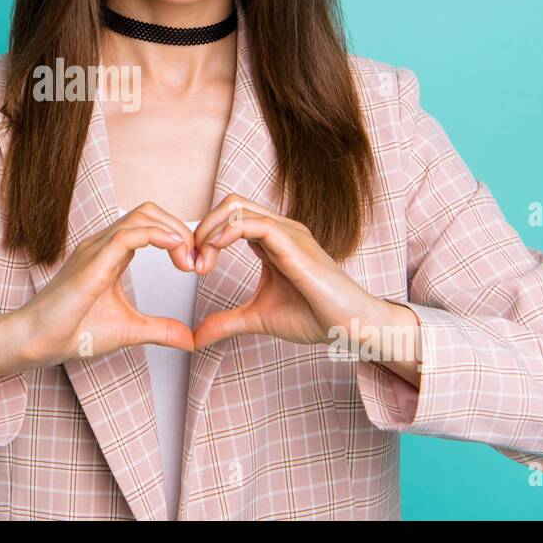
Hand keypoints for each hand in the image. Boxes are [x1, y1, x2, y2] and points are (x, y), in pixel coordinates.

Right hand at [0, 203, 196, 378]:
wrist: (37, 342)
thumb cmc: (73, 331)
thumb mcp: (129, 330)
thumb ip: (160, 330)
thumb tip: (190, 340)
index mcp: (110, 253)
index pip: (149, 224)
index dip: (178, 237)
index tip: (194, 266)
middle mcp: (102, 244)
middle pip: (148, 211)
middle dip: (180, 228)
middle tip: (196, 261)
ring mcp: (95, 249)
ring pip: (141, 216)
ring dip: (173, 232)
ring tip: (188, 261)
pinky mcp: (91, 263)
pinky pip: (126, 235)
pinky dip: (156, 236)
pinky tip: (174, 250)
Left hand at [189, 193, 402, 356]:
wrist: (352, 327)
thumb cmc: (315, 317)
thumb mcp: (258, 319)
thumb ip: (226, 322)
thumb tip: (195, 337)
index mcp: (271, 240)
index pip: (229, 217)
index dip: (204, 235)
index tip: (192, 267)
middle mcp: (279, 229)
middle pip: (229, 204)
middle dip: (202, 228)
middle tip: (191, 263)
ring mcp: (289, 233)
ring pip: (237, 207)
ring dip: (209, 231)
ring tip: (201, 263)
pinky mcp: (295, 246)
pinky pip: (256, 224)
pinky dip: (228, 233)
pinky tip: (215, 252)